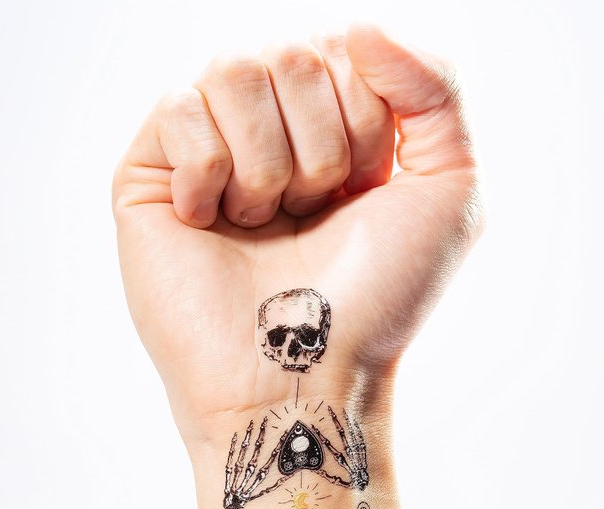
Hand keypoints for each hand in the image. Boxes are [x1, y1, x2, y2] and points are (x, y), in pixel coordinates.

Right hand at [112, 24, 481, 439]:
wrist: (306, 377)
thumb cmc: (378, 298)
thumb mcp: (452, 187)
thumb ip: (437, 86)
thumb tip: (358, 25)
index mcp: (336, 126)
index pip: (347, 49)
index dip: (365, 125)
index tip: (359, 196)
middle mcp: (272, 130)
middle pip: (290, 54)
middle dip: (317, 150)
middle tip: (309, 219)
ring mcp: (210, 150)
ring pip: (234, 71)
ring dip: (267, 166)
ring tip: (263, 227)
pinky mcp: (151, 176)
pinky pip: (179, 108)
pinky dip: (209, 172)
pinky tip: (210, 222)